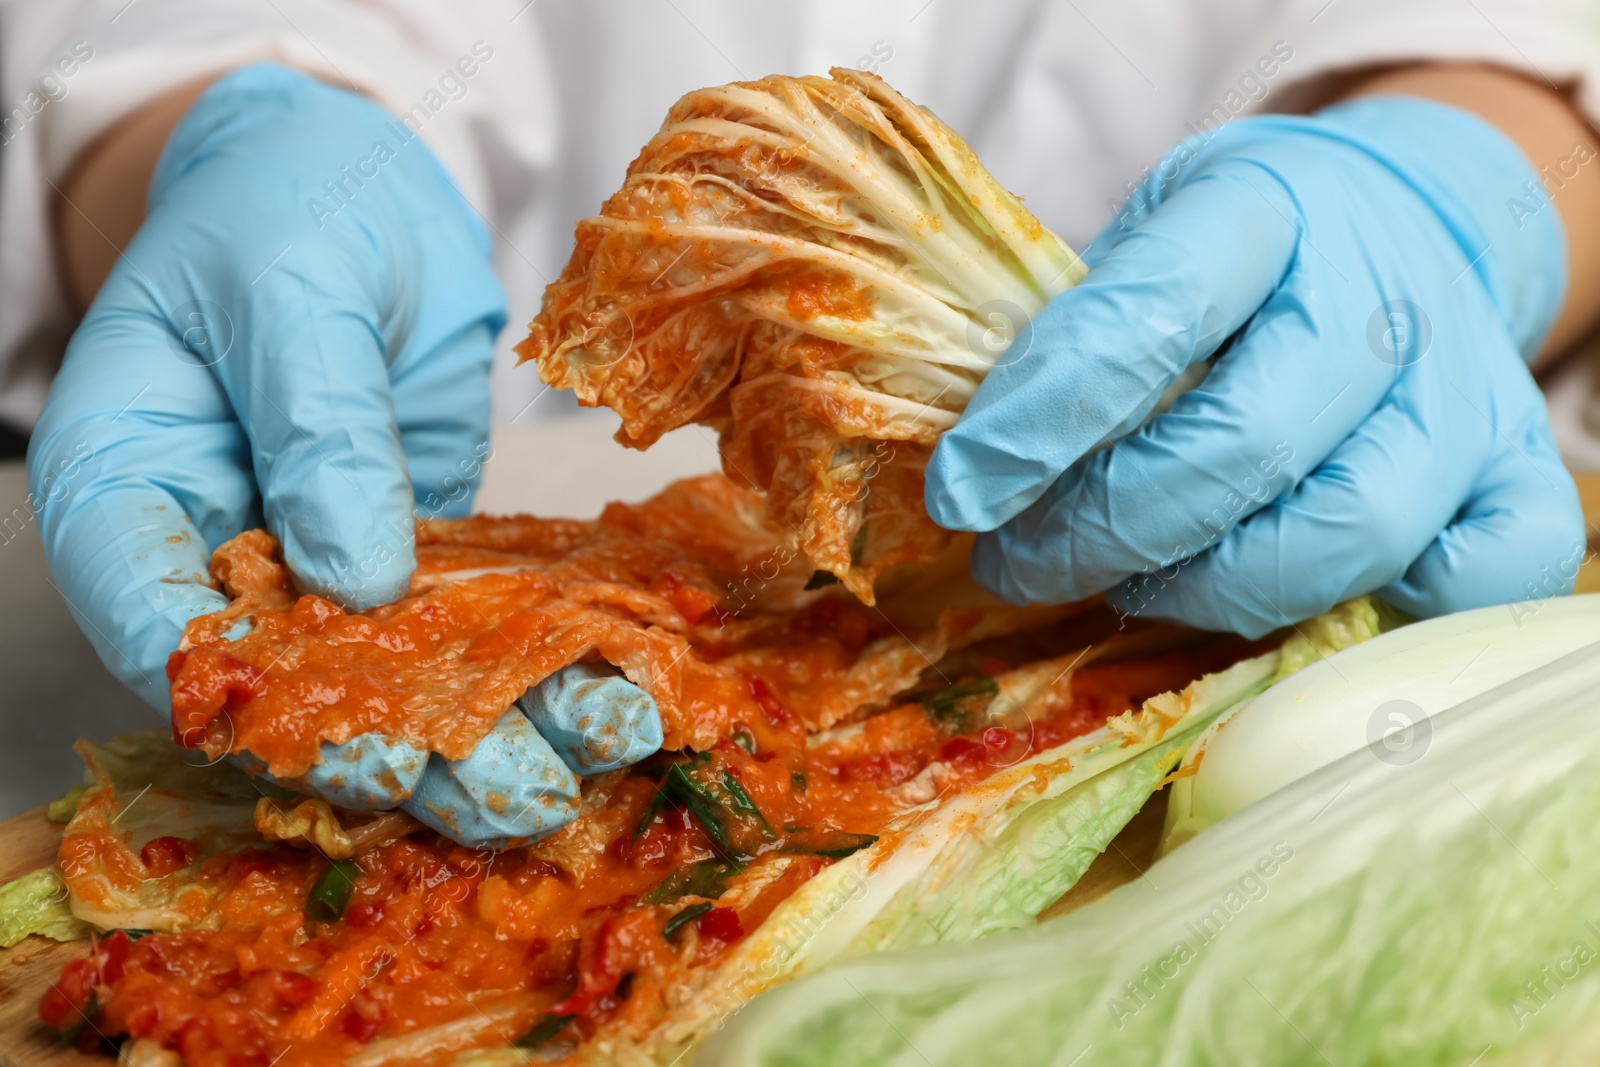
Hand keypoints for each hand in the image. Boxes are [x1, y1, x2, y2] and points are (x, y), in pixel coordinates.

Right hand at [28, 63, 660, 845]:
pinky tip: (611, 691)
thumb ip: (318, 430)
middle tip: (515, 795)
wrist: (358, 176)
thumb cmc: (287, 204)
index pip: (156, 626)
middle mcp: (215, 547)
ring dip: (493, 723)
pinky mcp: (411, 548)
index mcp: (128, 486)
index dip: (254, 705)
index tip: (363, 752)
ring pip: (392, 670)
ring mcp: (317, 556)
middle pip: (290, 683)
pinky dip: (533, 659)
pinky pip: (464, 619)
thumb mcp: (294, 294)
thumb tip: (354, 578)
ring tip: (596, 754)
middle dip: (408, 749)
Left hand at [924, 94, 1585, 635]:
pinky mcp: (1522, 463)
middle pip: (1247, 444)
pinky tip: (1287, 593)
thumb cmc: (1234, 260)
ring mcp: (1466, 384)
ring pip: (1349, 528)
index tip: (961, 493)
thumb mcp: (1142, 249)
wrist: (1391, 224)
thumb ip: (1073, 345)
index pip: (1148, 317)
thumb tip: (972, 480)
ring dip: (1210, 587)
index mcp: (1262, 208)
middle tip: (1021, 563)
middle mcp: (1380, 292)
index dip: (1042, 419)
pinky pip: (1485, 573)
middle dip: (1106, 530)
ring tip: (1128, 586)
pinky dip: (1385, 607)